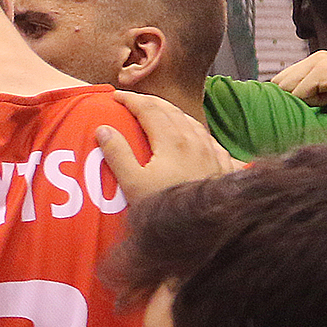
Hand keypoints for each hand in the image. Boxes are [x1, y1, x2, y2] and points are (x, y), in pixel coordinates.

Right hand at [96, 91, 242, 201]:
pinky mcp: (223, 169)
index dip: (131, 99)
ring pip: (193, 123)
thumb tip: (103, 130)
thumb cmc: (168, 209)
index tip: (116, 96)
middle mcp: (195, 141)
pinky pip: (211, 142)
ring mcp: (212, 154)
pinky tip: (199, 139)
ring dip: (174, 114)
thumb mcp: (134, 185)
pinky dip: (198, 133)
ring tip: (162, 114)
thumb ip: (118, 155)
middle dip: (151, 102)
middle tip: (134, 101)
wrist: (208, 230)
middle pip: (171, 111)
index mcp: (171, 140)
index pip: (148, 109)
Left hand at [270, 51, 326, 122]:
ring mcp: (320, 62)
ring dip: (303, 105)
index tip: (298, 115)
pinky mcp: (325, 71)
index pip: (278, 83)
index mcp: (313, 63)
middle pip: (278, 86)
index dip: (283, 102)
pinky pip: (301, 93)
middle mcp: (314, 58)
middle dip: (289, 104)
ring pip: (287, 91)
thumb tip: (277, 112)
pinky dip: (314, 104)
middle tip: (317, 111)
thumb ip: (306, 99)